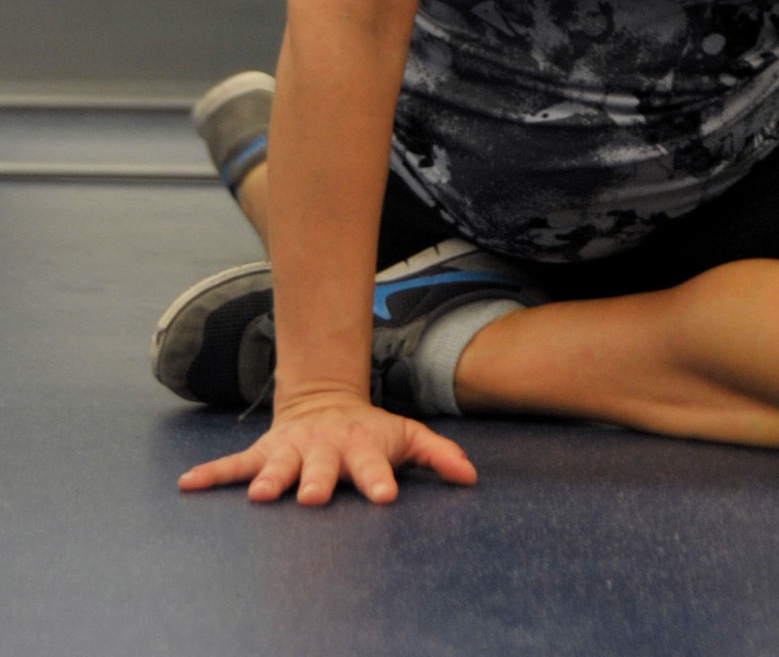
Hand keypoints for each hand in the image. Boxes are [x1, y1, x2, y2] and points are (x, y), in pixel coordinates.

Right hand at [177, 389, 477, 505]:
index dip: (379, 480)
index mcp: (359, 447)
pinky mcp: (262, 454)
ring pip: (276, 466)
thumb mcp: (405, 436)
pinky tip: (187, 484)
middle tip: (314, 497)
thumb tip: (471, 476)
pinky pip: (234, 466)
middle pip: (320, 467)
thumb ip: (437, 454)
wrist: (325, 401)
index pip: (372, 466)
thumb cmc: (369, 432)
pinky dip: (211, 475)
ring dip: (268, 480)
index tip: (385, 497)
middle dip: (316, 482)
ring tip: (260, 496)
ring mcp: (290, 451)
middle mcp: (322, 449)